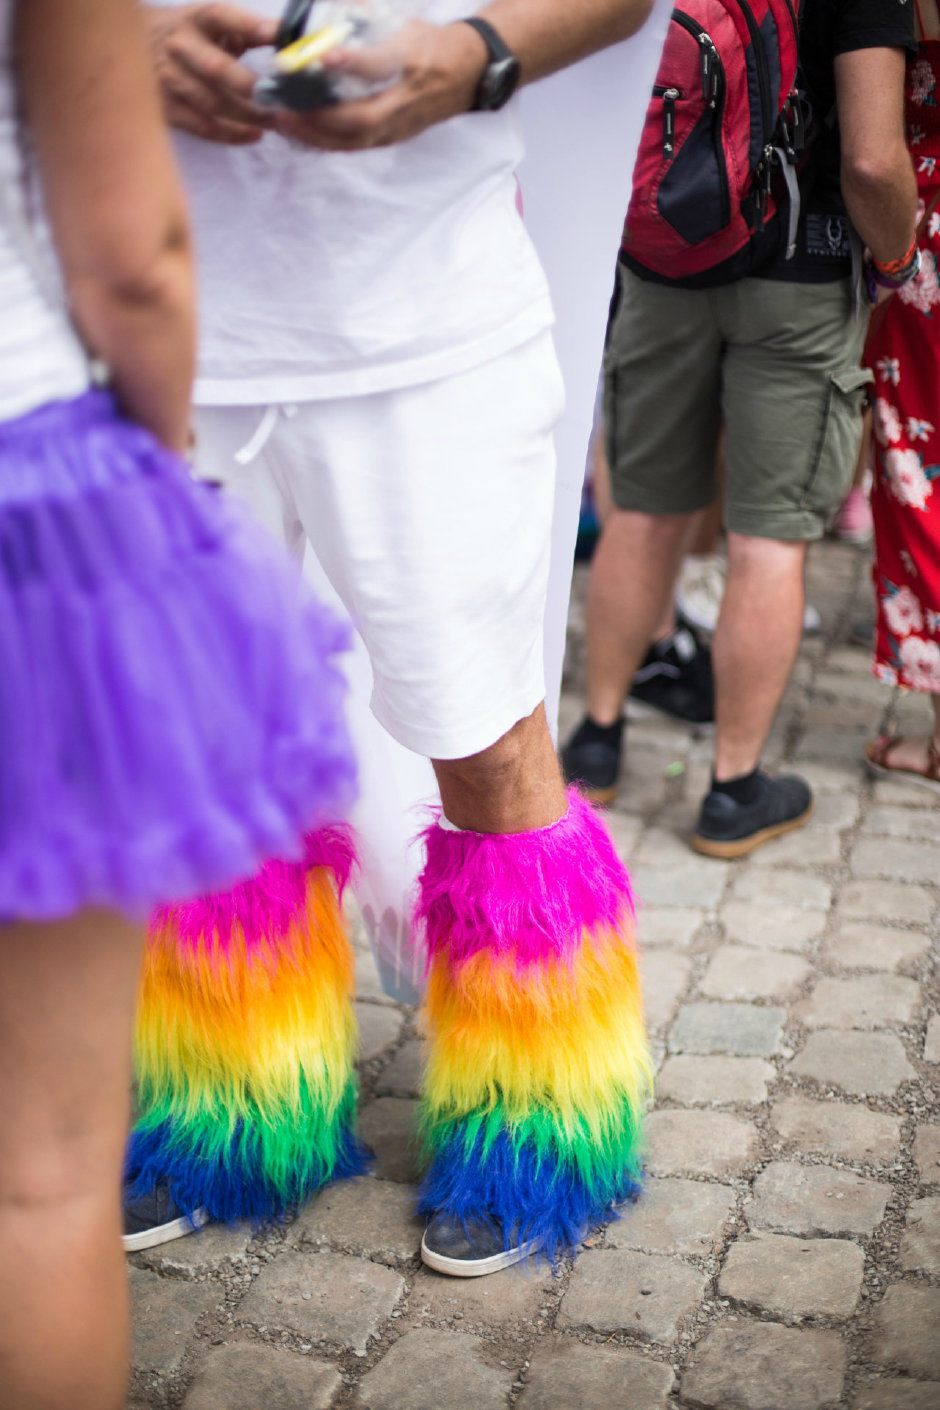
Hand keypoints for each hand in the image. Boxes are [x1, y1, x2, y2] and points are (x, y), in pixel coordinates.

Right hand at [145, 3, 277, 144]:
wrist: (132, 47)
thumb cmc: (189, 37)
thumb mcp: (211, 24)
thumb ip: (247, 30)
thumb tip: (290, 38)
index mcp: (195, 20)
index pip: (222, 17)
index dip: (250, 25)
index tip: (278, 34)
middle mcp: (180, 47)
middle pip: (217, 69)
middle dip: (251, 86)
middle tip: (281, 98)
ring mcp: (170, 80)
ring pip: (213, 104)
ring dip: (248, 116)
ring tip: (274, 122)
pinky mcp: (166, 109)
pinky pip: (203, 127)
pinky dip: (232, 135)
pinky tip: (253, 135)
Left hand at [274, 19, 487, 150]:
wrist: (467, 74)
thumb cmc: (431, 44)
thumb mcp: (406, 24)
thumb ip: (369, 20)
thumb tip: (331, 15)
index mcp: (413, 62)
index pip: (380, 65)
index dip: (351, 62)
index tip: (324, 56)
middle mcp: (406, 99)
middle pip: (362, 119)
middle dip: (321, 116)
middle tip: (287, 107)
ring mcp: (400, 124)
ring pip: (355, 140)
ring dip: (317, 135)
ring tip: (286, 123)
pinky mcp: (392, 137)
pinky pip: (355, 145)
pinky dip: (326, 141)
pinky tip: (302, 133)